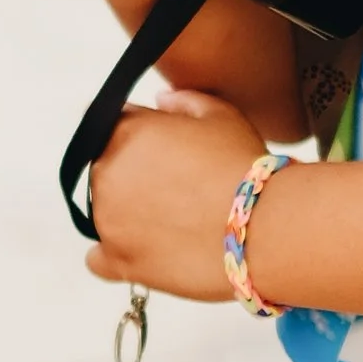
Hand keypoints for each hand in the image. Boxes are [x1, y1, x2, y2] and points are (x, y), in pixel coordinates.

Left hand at [85, 86, 273, 301]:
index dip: (139, 135)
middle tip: (177, 188)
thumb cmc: (245, 167)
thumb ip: (184, 101)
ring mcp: (109, 220)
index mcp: (126, 131)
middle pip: (106, 168)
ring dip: (127, 213)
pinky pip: (98, 260)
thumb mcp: (221, 115)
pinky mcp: (119, 261)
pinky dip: (114, 256)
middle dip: (133, 174)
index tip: (162, 151)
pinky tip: (142, 251)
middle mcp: (107, 173)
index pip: (111, 124)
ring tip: (174, 221)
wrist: (264, 227)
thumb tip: (161, 100)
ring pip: (104, 212)